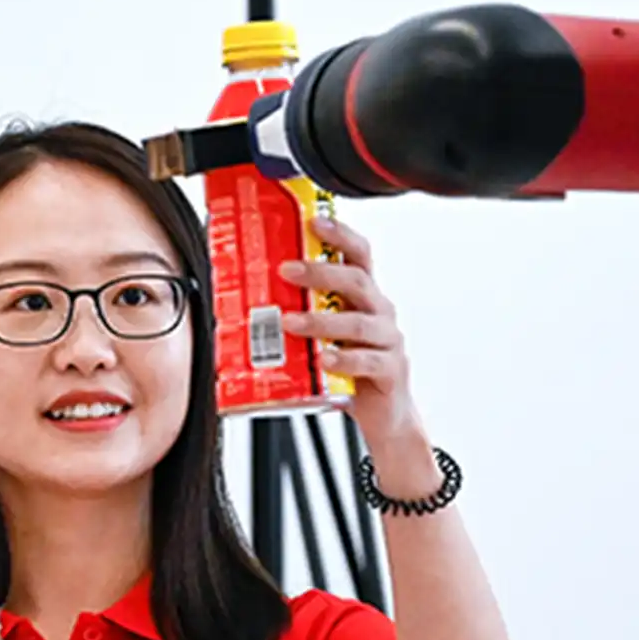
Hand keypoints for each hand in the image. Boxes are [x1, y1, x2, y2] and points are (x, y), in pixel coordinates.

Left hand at [280, 214, 437, 494]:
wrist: (384, 417)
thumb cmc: (349, 373)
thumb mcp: (324, 338)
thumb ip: (300, 317)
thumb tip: (247, 304)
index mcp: (364, 298)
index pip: (359, 255)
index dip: (340, 235)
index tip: (314, 222)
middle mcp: (379, 313)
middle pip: (357, 281)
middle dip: (320, 272)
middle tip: (287, 271)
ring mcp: (388, 342)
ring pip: (358, 323)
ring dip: (321, 320)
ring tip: (292, 323)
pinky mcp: (391, 371)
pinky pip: (366, 361)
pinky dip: (342, 359)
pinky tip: (323, 359)